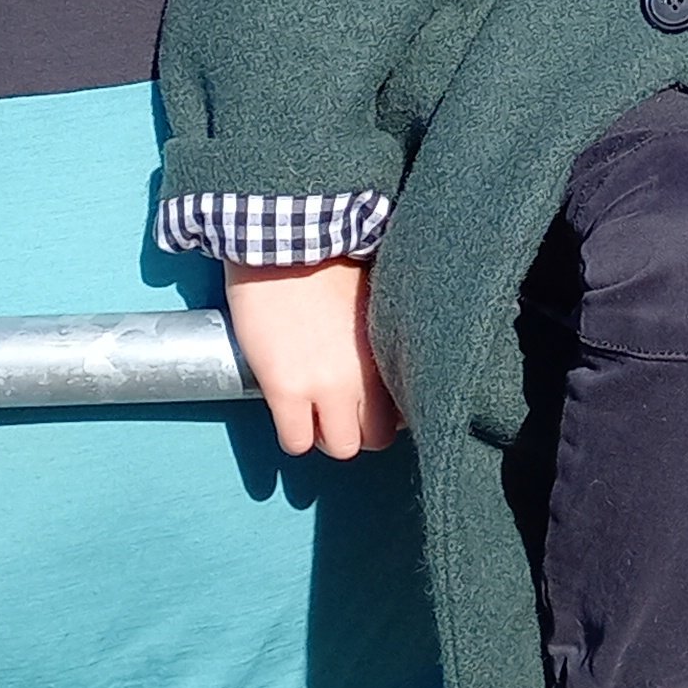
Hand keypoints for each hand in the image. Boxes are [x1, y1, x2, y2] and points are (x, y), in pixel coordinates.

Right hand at [225, 256, 400, 456]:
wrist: (281, 239)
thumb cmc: (329, 253)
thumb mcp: (375, 292)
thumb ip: (383, 331)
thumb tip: (390, 350)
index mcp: (388, 348)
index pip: (406, 409)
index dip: (390, 413)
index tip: (375, 404)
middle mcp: (364, 374)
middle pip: (375, 438)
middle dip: (360, 429)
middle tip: (341, 413)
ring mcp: (324, 385)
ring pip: (340, 448)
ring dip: (326, 435)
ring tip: (313, 414)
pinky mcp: (284, 388)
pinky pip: (295, 442)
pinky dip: (294, 436)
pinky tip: (288, 413)